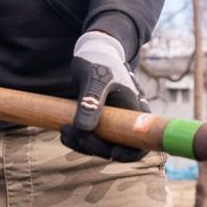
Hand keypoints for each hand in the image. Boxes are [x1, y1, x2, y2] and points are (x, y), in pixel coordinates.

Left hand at [59, 31, 148, 161]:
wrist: (92, 53)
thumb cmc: (99, 62)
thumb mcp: (95, 79)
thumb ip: (91, 102)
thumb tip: (84, 129)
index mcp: (136, 109)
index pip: (142, 140)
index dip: (131, 153)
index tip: (113, 153)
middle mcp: (127, 118)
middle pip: (119, 147)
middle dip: (97, 147)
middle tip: (76, 134)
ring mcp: (113, 121)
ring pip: (102, 145)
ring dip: (83, 143)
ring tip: (65, 130)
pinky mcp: (100, 121)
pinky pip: (91, 138)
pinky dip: (78, 138)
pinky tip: (64, 131)